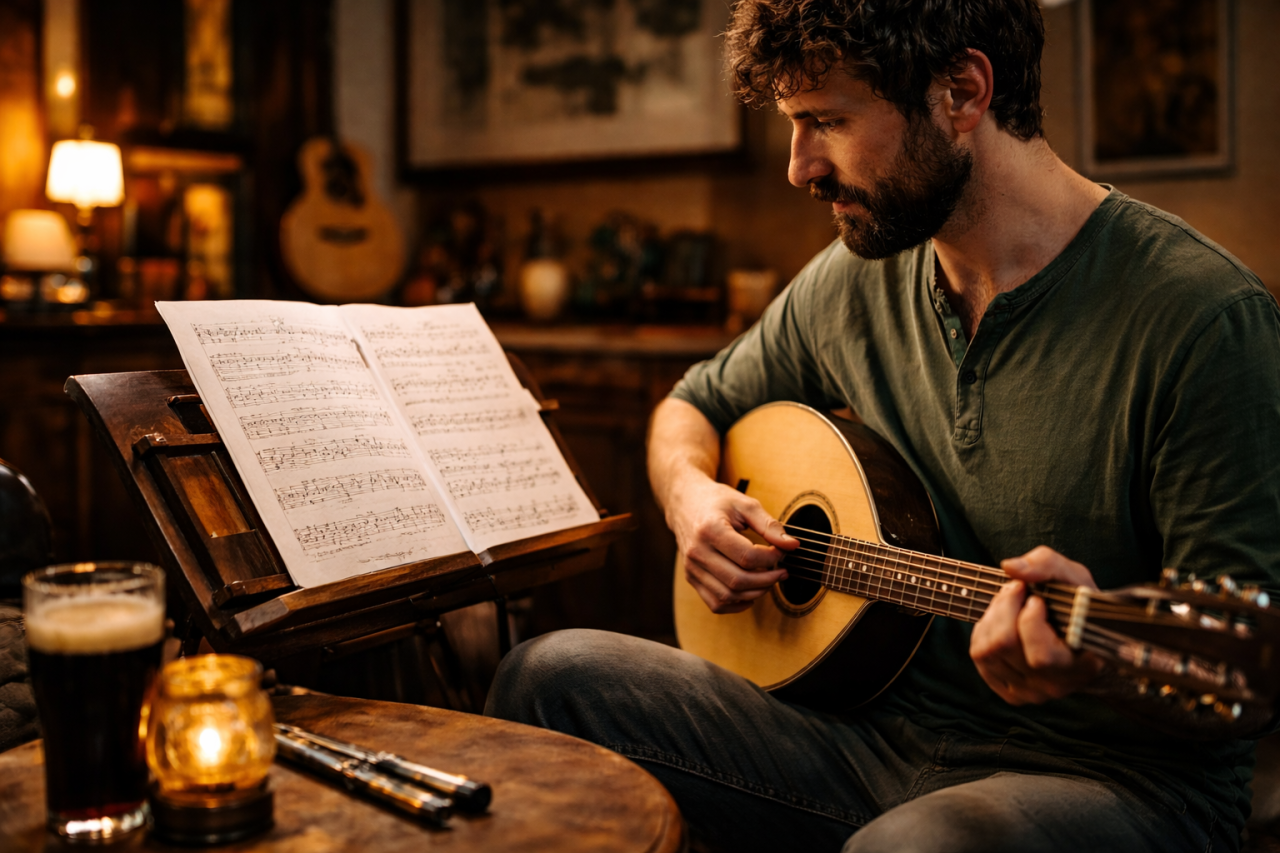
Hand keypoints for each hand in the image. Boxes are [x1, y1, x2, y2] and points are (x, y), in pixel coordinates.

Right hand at [670, 476, 797, 613]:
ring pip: (727, 596)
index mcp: (710, 529)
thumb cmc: (715, 501)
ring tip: (768, 581)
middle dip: (767, 580)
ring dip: (754, 593)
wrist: (684, 502)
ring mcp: (692, 567)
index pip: (747, 556)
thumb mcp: (744, 505)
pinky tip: (750, 593)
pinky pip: (715, 603)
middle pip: (738, 580)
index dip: (771, 558)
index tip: (782, 552)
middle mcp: (697, 551)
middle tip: (781, 572)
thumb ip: (769, 525)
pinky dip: (736, 604)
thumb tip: (792, 545)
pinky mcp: (691, 577)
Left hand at [970, 545, 1103, 704]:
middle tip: (1017, 590)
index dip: (1030, 621)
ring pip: (987, 651)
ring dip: (992, 616)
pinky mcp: (1009, 691)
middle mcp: (1056, 685)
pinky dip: (983, 630)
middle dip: (1004, 608)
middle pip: (1006, 646)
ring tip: (1009, 603)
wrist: (1075, 633)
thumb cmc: (1077, 605)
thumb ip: (1047, 565)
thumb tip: (1011, 568)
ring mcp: (1031, 692)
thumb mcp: (1073, 577)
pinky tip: (1001, 621)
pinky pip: (980, 656)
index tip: (1036, 599)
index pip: (1042, 657)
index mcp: (1082, 666)